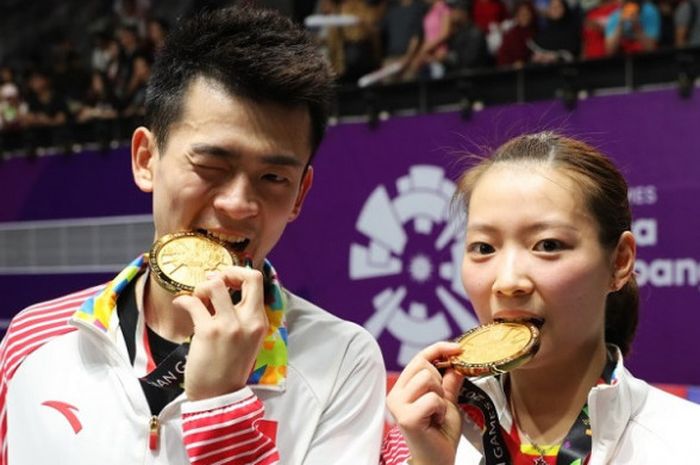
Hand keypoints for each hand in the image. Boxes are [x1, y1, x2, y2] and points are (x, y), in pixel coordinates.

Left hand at [174, 266, 268, 400]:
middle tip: (212, 283)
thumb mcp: (247, 341)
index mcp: (259, 322)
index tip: (227, 281)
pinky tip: (180, 304)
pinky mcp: (208, 332)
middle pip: (247, 276)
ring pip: (216, 284)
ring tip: (197, 298)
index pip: (258, 281)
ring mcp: (229, 325)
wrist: (219, 397)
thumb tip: (225, 292)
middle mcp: (248, 320)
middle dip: (226, 272)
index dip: (240, 273)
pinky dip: (184, 300)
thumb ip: (242, 318)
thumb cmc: (229, 369)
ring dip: (202, 287)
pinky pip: (193, 302)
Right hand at [386, 342, 464, 464]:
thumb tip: (456, 363)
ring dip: (440, 396)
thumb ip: (449, 383)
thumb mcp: (447, 403)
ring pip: (427, 379)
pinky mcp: (406, 417)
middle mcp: (395, 394)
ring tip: (437, 413)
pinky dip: (440, 409)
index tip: (457, 348)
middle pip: (423, 365)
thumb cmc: (440, 436)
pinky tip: (436, 420)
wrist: (437, 461)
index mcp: (403, 388)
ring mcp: (398, 405)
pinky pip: (432, 398)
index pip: (419, 358)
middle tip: (440, 402)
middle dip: (440, 381)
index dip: (439, 349)